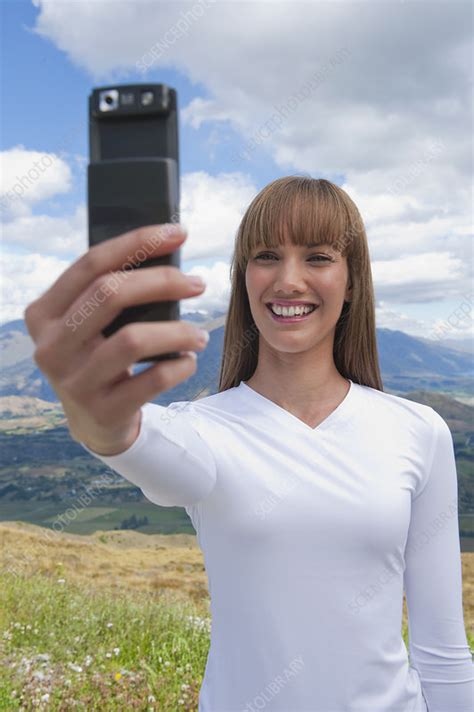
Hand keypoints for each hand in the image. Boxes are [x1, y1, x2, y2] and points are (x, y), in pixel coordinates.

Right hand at [23, 224, 208, 454]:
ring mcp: (73, 382)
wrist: (94, 420)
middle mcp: (49, 347)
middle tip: (198, 284)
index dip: (138, 242)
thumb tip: (167, 247)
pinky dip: (179, 366)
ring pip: (133, 339)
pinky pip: (152, 380)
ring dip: (178, 331)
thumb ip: (109, 292)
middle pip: (110, 293)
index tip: (179, 233)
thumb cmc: (100, 355)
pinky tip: (188, 361)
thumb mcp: (91, 324)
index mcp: (43, 314)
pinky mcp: (102, 412)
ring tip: (199, 334)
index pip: (91, 263)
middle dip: (163, 281)